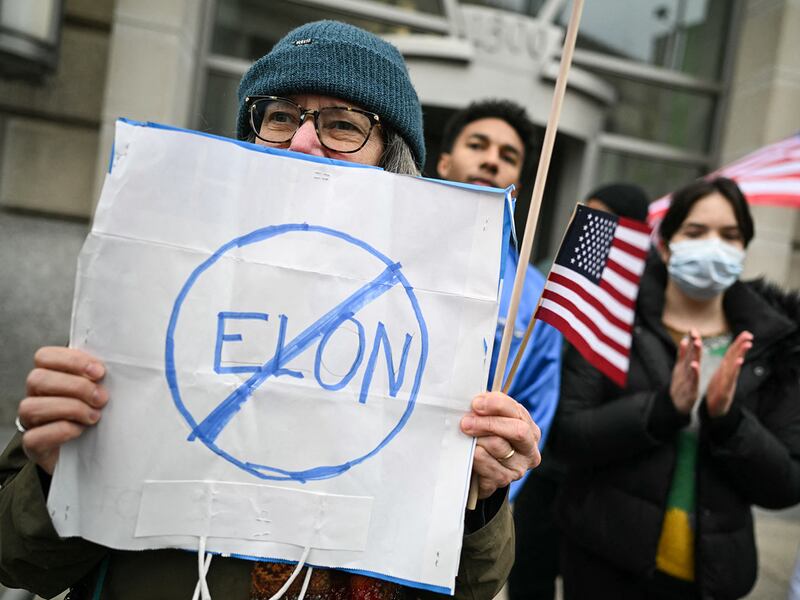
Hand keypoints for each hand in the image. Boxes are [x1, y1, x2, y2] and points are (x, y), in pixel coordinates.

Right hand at [18, 347, 107, 474]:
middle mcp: (35, 395)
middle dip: (76, 386)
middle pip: (38, 379)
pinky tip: (81, 430)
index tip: (100, 372)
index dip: (72, 361)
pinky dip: (61, 430)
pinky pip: (35, 436)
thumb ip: (100, 377)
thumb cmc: (96, 412)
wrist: (89, 452)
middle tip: (101, 398)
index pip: (45, 357)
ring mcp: (31, 421)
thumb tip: (119, 366)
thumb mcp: (99, 391)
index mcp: (50, 375)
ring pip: (32, 406)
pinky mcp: (33, 445)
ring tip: (94, 416)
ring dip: (70, 408)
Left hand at [460, 392, 540, 499]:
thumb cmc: (487, 439)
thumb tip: (476, 401)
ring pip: (498, 445)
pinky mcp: (503, 480)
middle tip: (466, 422)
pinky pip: (486, 464)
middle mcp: (529, 450)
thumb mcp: (492, 421)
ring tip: (466, 436)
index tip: (476, 403)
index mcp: (530, 429)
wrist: (480, 471)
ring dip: (477, 438)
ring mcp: (518, 468)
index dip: (495, 404)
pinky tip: (470, 453)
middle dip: (488, 423)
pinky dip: (475, 456)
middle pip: (516, 430)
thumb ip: (489, 409)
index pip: (516, 411)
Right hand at [670, 329, 701, 414]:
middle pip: (689, 356)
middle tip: (695, 332)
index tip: (693, 329)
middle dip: (693, 344)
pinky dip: (693, 372)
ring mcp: (686, 380)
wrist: (674, 405)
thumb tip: (684, 340)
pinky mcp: (689, 389)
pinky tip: (695, 365)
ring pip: (691, 365)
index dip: (691, 340)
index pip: (688, 351)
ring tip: (697, 343)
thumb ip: (682, 355)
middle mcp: (684, 371)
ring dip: (694, 354)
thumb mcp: (679, 369)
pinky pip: (692, 380)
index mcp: (684, 366)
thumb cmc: (679, 386)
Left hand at [706, 331, 752, 416]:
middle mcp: (728, 375)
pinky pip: (729, 379)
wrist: (713, 412)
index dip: (738, 344)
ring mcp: (727, 383)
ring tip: (747, 345)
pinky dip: (734, 370)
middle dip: (742, 346)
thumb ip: (725, 367)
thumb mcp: (720, 378)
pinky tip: (738, 362)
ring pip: (734, 367)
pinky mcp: (725, 391)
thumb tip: (733, 356)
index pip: (732, 354)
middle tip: (749, 335)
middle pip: (735, 358)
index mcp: (724, 370)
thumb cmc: (716, 393)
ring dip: (740, 355)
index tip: (746, 333)